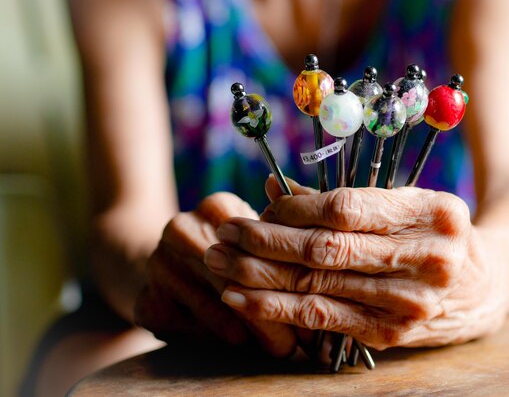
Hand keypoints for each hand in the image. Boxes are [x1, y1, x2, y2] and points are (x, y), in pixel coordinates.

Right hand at [134, 192, 296, 355]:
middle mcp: (183, 230)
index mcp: (217, 208)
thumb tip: (322, 283)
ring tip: (274, 347)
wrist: (137, 253)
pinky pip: (189, 332)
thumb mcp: (244, 233)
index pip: (257, 251)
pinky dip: (213, 339)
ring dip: (248, 334)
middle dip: (271, 318)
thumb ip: (278, 243)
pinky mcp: (145, 301)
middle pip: (237, 284)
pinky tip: (229, 342)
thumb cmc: (215, 249)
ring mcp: (158, 265)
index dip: (287, 284)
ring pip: (215, 312)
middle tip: (296, 341)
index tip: (311, 310)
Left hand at [205, 181, 507, 349]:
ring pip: (317, 287)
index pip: (346, 208)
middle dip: (264, 241)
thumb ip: (343, 196)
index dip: (293, 208)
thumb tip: (273, 186)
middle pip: (326, 249)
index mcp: (432, 213)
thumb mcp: (406, 202)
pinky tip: (241, 298)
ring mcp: (411, 303)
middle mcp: (427, 259)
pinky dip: (275, 309)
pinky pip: (323, 319)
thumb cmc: (436, 233)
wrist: (486, 286)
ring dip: (258, 275)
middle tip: (224, 232)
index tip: (261, 206)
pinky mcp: (393, 335)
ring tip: (218, 262)